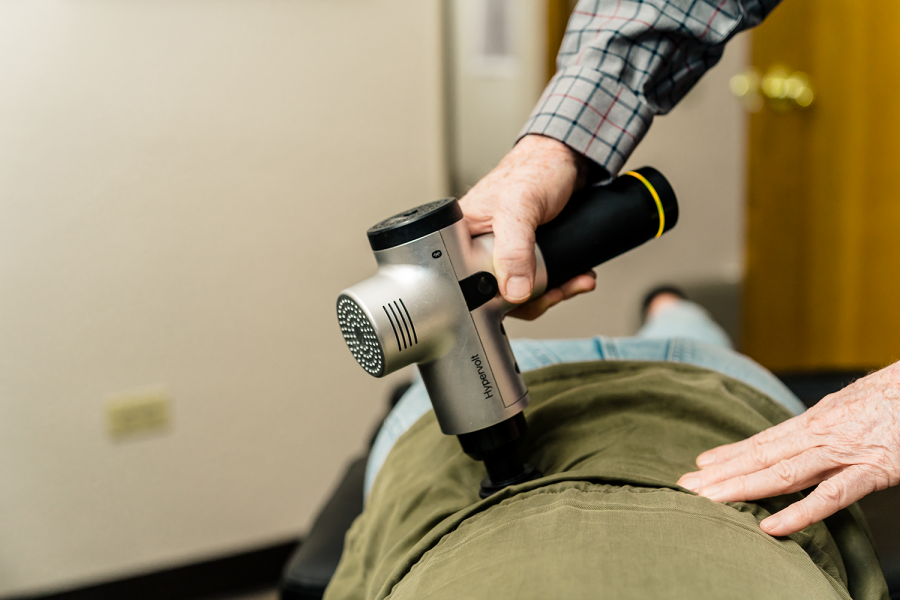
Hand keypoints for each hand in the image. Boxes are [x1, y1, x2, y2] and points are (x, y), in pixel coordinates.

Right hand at [459, 134, 596, 318]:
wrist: (569, 158)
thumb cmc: (535, 168)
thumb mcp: (520, 207)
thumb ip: (513, 249)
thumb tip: (515, 291)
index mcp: (463, 235)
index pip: (467, 284)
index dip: (494, 299)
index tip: (522, 297)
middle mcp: (481, 245)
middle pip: (498, 293)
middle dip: (533, 298)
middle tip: (555, 292)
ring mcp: (507, 250)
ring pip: (522, 289)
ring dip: (553, 292)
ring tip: (574, 283)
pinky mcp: (529, 251)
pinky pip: (540, 279)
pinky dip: (561, 282)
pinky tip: (576, 276)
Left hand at [677, 362, 899, 535]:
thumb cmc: (890, 397)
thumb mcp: (846, 406)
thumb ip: (821, 425)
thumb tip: (798, 434)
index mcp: (814, 422)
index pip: (763, 441)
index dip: (731, 454)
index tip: (702, 464)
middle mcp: (819, 435)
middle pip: (761, 458)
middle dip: (722, 473)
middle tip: (686, 486)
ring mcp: (842, 453)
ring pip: (783, 474)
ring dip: (742, 488)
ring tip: (708, 499)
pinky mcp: (872, 470)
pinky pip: (831, 496)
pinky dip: (801, 512)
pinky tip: (771, 525)